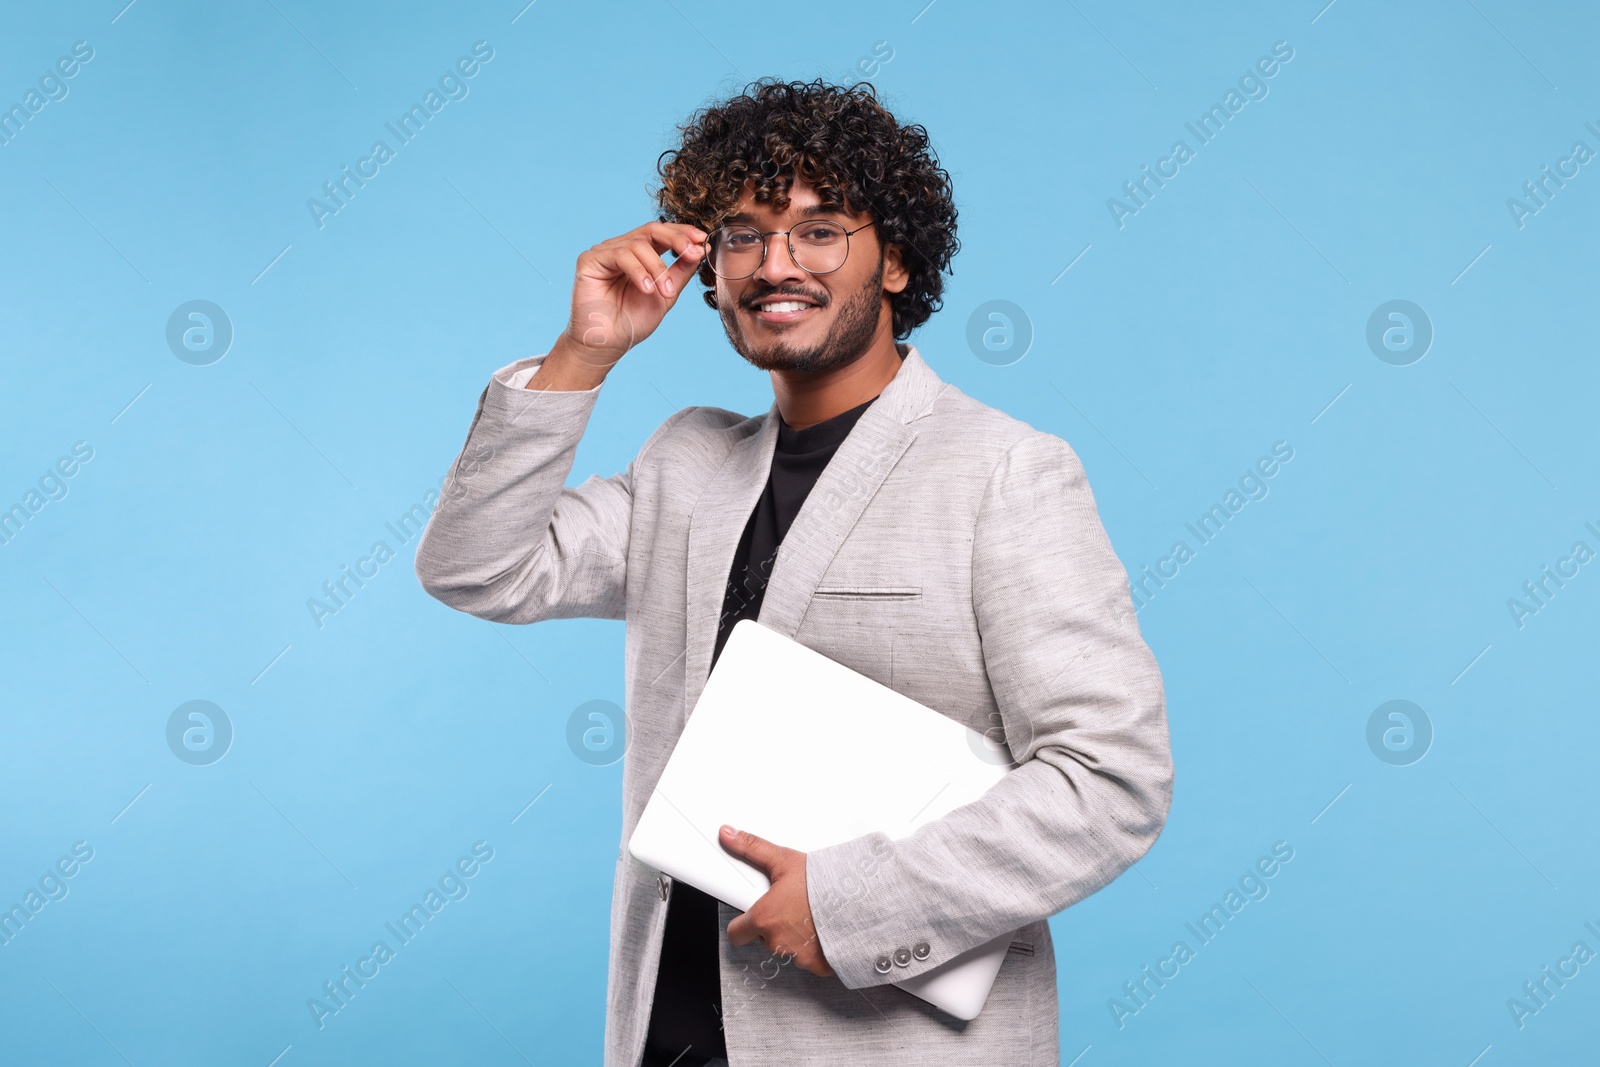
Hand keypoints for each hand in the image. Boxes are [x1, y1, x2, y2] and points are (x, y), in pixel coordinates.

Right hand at [554, 221, 707, 371]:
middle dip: (676, 239)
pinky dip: (638, 271)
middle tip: (692, 253)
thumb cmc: (633, 322)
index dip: (683, 233)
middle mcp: (621, 249)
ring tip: (665, 293)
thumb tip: (700, 249)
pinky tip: (646, 289)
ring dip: (658, 268)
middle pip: (651, 230)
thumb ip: (681, 271)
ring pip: (638, 245)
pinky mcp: (590, 260)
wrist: (609, 344)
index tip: (702, 240)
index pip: (662, 234)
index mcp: (640, 255)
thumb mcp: (667, 294)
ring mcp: (604, 253)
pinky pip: (619, 255)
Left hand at [720, 825, 834, 978]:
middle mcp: (777, 942)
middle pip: (763, 939)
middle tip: (788, 908)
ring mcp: (798, 956)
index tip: (753, 914)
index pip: (736, 933)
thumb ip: (752, 848)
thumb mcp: (784, 859)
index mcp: (764, 918)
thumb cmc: (824, 882)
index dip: (742, 923)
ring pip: (786, 949)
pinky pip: (809, 960)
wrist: (860, 899)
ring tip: (809, 915)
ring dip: (793, 937)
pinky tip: (822, 930)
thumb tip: (727, 835)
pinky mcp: (818, 966)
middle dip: (772, 927)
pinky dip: (814, 948)